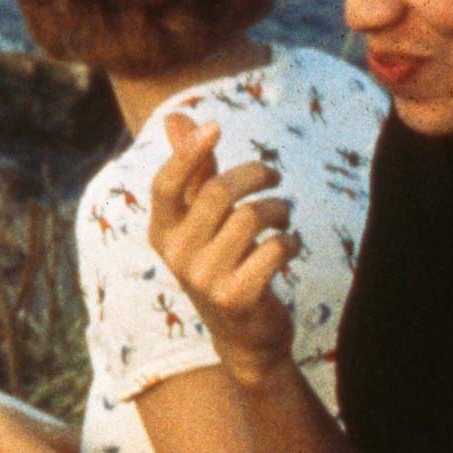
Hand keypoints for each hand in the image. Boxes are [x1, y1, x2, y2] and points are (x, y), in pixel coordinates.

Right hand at [146, 113, 302, 383]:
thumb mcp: (204, 219)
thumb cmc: (224, 262)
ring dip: (280, 209)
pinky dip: (290, 241)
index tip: (215, 126)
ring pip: (252, 217)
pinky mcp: (236, 298)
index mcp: (162, 232)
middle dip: (256, 175)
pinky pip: (274, 248)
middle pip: (219, 192)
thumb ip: (195, 169)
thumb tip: (177, 117)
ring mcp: (204, 280)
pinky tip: (289, 248)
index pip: (165, 186)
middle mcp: (176, 256)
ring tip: (283, 217)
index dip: (187, 153)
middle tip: (273, 177)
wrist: (243, 335)